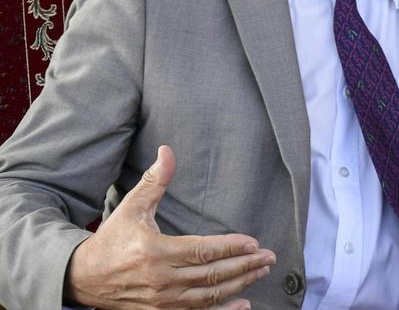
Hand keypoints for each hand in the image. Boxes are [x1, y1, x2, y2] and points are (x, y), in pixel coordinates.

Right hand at [64, 145, 276, 308]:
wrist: (83, 277)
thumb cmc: (112, 239)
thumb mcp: (131, 207)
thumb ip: (155, 181)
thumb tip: (168, 151)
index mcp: (155, 252)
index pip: (202, 251)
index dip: (230, 248)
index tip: (254, 243)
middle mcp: (160, 280)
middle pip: (211, 275)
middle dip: (245, 265)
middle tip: (269, 257)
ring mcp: (162, 301)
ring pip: (209, 296)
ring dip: (240, 284)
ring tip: (261, 271)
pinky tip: (243, 303)